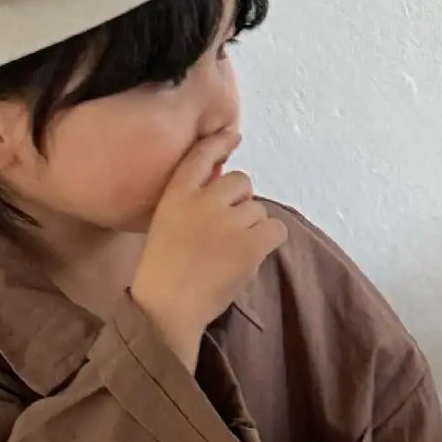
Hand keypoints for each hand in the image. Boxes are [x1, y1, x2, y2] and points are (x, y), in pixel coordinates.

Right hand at [130, 130, 286, 368]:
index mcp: (176, 194)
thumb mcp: (167, 224)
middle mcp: (203, 200)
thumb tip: (225, 191)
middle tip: (228, 231)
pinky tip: (253, 253)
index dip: (219, 144)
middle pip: (241, 182)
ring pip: (259, 210)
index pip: (200, 157)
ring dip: (253, 227)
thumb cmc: (165, 272)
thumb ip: (191, 203)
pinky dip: (270, 240)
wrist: (167, 306)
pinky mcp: (249, 243)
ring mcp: (228, 220)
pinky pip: (276, 229)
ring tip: (232, 252)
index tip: (233, 135)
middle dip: (240, 202)